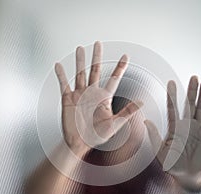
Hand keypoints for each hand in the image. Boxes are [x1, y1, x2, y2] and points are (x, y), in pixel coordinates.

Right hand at [55, 41, 142, 156]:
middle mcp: (92, 93)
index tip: (125, 56)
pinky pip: (64, 84)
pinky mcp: (68, 99)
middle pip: (95, 70)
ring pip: (80, 73)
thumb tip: (142, 102)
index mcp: (104, 97)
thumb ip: (127, 112)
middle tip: (98, 43)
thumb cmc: (96, 136)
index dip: (120, 67)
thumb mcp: (114, 124)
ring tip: (80, 49)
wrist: (79, 143)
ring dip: (80, 61)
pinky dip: (61, 75)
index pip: (114, 78)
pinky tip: (58, 65)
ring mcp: (79, 94)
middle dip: (97, 57)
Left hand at [145, 76, 200, 190]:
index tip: (171, 82)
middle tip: (193, 77)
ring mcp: (198, 129)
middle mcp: (186, 125)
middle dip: (191, 91)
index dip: (172, 96)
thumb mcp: (160, 152)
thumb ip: (154, 136)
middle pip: (189, 105)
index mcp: (174, 127)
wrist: (187, 176)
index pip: (173, 108)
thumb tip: (145, 120)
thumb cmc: (172, 165)